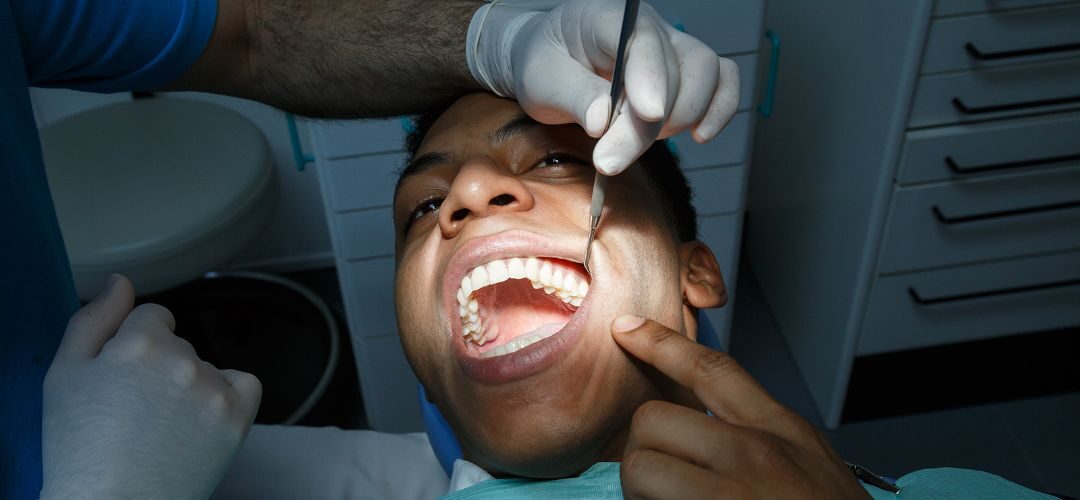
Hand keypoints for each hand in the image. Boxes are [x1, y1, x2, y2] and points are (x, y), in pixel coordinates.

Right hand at [41, 275, 260, 499]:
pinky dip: (228, 395)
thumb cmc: (81, 448)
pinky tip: (200, 420)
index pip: (153, 317)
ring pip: (207, 367)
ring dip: (191, 386)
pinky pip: (245, 384)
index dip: (133, 349)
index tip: (123, 381)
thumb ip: (94, 319)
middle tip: (135, 412)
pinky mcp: (238, 417)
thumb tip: (122, 282)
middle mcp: (183, 359)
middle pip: (180, 344)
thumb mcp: (65, 375)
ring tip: (161, 428)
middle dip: (160, 368)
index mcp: (140, 342)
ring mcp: (214, 389)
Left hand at [467, 0, 738, 174]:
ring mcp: (672, 47)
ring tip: (633, 146)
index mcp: (606, 17)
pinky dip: (720, 109)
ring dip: (680, 120)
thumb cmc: (545, 65)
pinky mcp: (686, 71)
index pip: (639, 41)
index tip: (648, 115)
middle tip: (608, 161)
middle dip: (645, 126)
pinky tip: (700, 136)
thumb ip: (573, 95)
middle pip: (672, 72)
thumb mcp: (541, 80)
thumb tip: (602, 122)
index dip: (649, 78)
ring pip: (705, 75)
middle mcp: (648, 26)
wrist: (551, 60)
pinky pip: (723, 81)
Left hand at [610, 316, 867, 498]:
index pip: (713, 370)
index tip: (627, 331)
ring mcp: (729, 497)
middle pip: (654, 421)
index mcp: (782, 434)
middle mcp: (755, 456)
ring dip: (643, 495)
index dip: (663, 344)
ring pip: (640, 471)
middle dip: (645, 451)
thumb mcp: (814, 467)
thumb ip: (763, 440)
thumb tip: (701, 430)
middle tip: (663, 484)